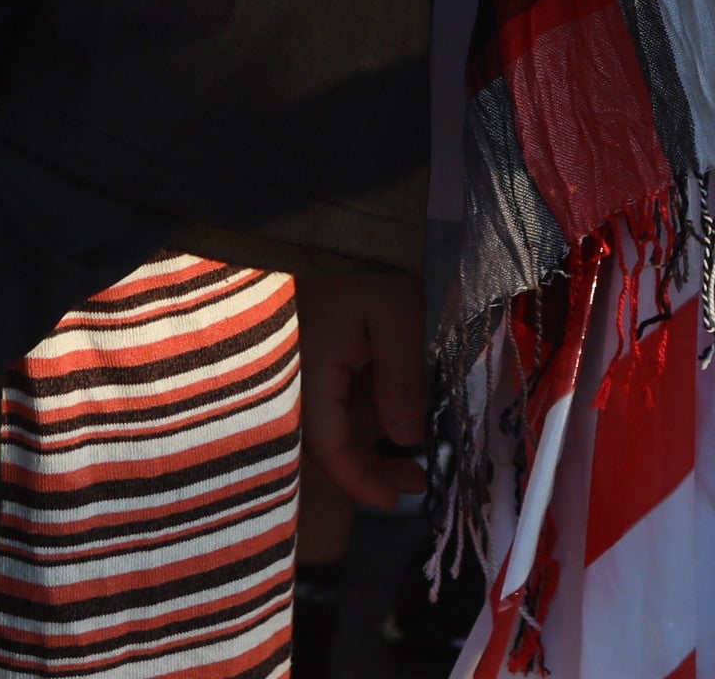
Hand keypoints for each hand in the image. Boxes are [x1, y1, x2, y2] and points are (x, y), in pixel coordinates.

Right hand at [295, 269, 428, 511]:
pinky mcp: (314, 349)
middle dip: (371, 466)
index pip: (328, 447)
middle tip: (417, 481)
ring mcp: (304, 362)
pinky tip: (395, 410)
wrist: (336, 212)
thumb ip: (401, 381)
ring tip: (416, 452)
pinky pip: (337, 393)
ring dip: (372, 437)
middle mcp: (297, 375)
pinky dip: (366, 408)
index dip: (360, 481)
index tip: (395, 502)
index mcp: (310, 371)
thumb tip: (405, 439)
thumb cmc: (366, 260)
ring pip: (335, 418)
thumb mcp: (397, 317)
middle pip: (329, 440)